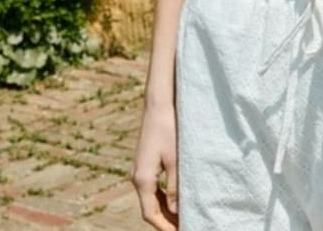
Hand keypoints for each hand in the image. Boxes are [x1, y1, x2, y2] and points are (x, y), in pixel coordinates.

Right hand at [131, 102, 178, 229]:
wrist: (159, 103)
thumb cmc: (169, 128)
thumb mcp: (176, 159)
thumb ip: (176, 186)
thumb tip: (177, 211)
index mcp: (143, 179)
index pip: (151, 214)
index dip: (164, 227)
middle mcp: (137, 177)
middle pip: (149, 208)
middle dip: (166, 221)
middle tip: (185, 226)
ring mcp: (140, 169)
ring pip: (151, 198)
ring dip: (164, 209)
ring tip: (183, 217)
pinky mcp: (145, 162)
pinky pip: (152, 186)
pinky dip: (163, 196)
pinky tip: (176, 198)